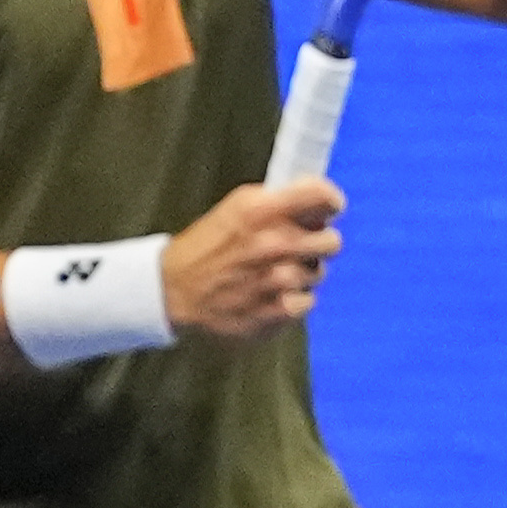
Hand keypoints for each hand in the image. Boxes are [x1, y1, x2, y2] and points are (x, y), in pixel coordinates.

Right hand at [163, 179, 343, 341]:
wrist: (174, 292)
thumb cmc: (207, 248)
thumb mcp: (236, 208)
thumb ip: (278, 201)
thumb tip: (319, 200)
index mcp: (261, 210)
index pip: (323, 196)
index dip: (330, 203)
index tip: (327, 209)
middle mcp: (274, 242)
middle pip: (332, 240)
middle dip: (317, 242)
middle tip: (295, 247)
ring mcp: (278, 279)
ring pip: (319, 272)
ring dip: (302, 272)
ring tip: (272, 273)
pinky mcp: (279, 310)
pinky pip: (309, 300)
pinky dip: (293, 299)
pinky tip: (270, 294)